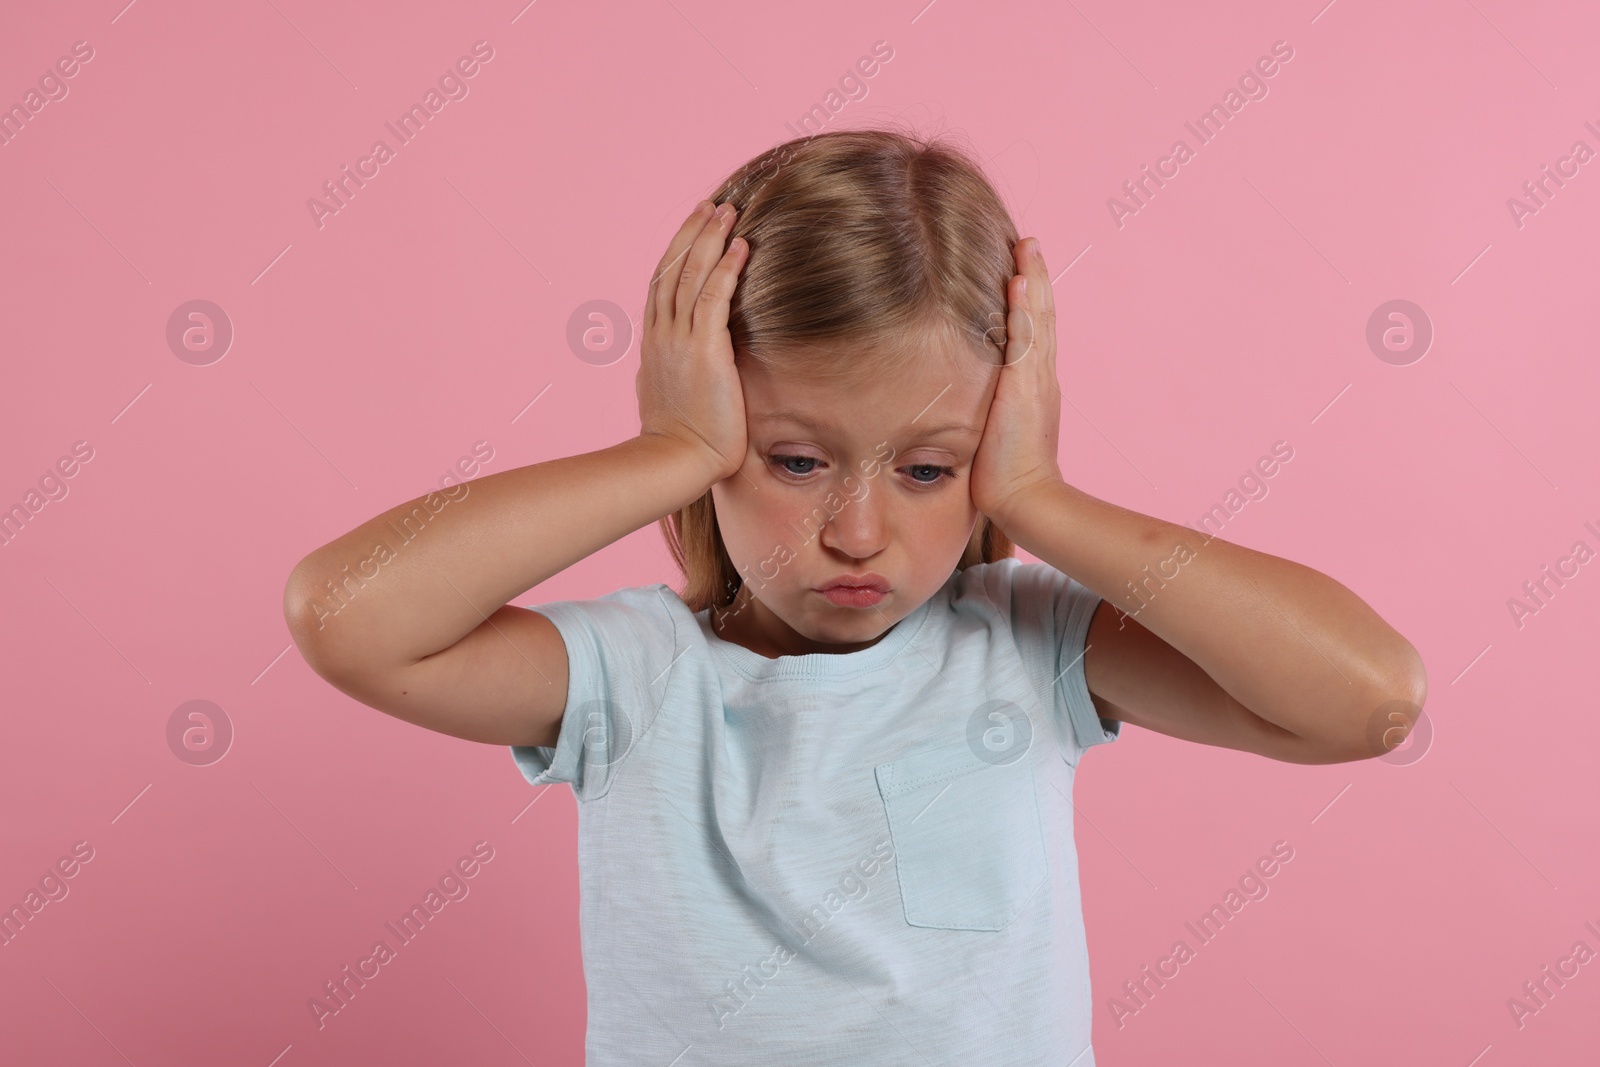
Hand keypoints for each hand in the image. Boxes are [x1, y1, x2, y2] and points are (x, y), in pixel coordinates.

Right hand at [636, 200, 749, 481]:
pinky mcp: (704, 350)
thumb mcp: (668, 397)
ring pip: (691, 276)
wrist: (674, 462)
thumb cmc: (677, 443)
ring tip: (727, 211)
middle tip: (711, 206)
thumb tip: (680, 367)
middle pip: (673, 270)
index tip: (692, 230)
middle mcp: (662, 335)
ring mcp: (679, 340)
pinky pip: (714, 297)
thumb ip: (673, 373)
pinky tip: (741, 246)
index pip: (662, 287)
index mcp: (653, 345)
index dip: (677, 254)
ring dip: (710, 239)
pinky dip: (726, 269)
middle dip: (693, 234)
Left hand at [969, 237, 1064, 527]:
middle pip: (1042, 315)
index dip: (1030, 300)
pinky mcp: (1025, 388)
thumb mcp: (993, 432)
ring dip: (1032, 280)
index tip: (1022, 268)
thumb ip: (987, 410)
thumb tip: (969, 406)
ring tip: (1027, 246)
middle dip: (1036, 277)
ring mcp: (1036, 380)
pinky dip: (1022, 310)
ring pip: (1037, 319)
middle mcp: (1040, 376)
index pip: (1033, 332)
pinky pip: (1024, 340)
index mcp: (1035, 385)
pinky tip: (1017, 283)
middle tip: (1030, 241)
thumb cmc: (1004, 476)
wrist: (1025, 499)